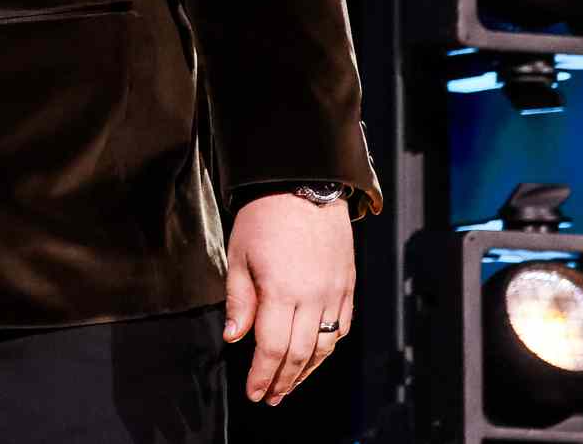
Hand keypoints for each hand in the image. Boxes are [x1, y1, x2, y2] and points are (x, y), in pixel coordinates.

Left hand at [223, 192, 354, 404]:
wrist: (304, 186)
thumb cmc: (265, 216)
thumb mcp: (239, 255)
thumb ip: (239, 299)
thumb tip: (234, 337)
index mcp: (281, 290)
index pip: (272, 347)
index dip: (262, 374)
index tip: (253, 392)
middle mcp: (313, 296)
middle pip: (300, 354)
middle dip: (283, 380)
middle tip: (269, 397)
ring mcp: (335, 293)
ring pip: (325, 346)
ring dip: (307, 372)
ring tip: (289, 386)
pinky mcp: (348, 286)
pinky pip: (342, 328)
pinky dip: (328, 349)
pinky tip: (315, 358)